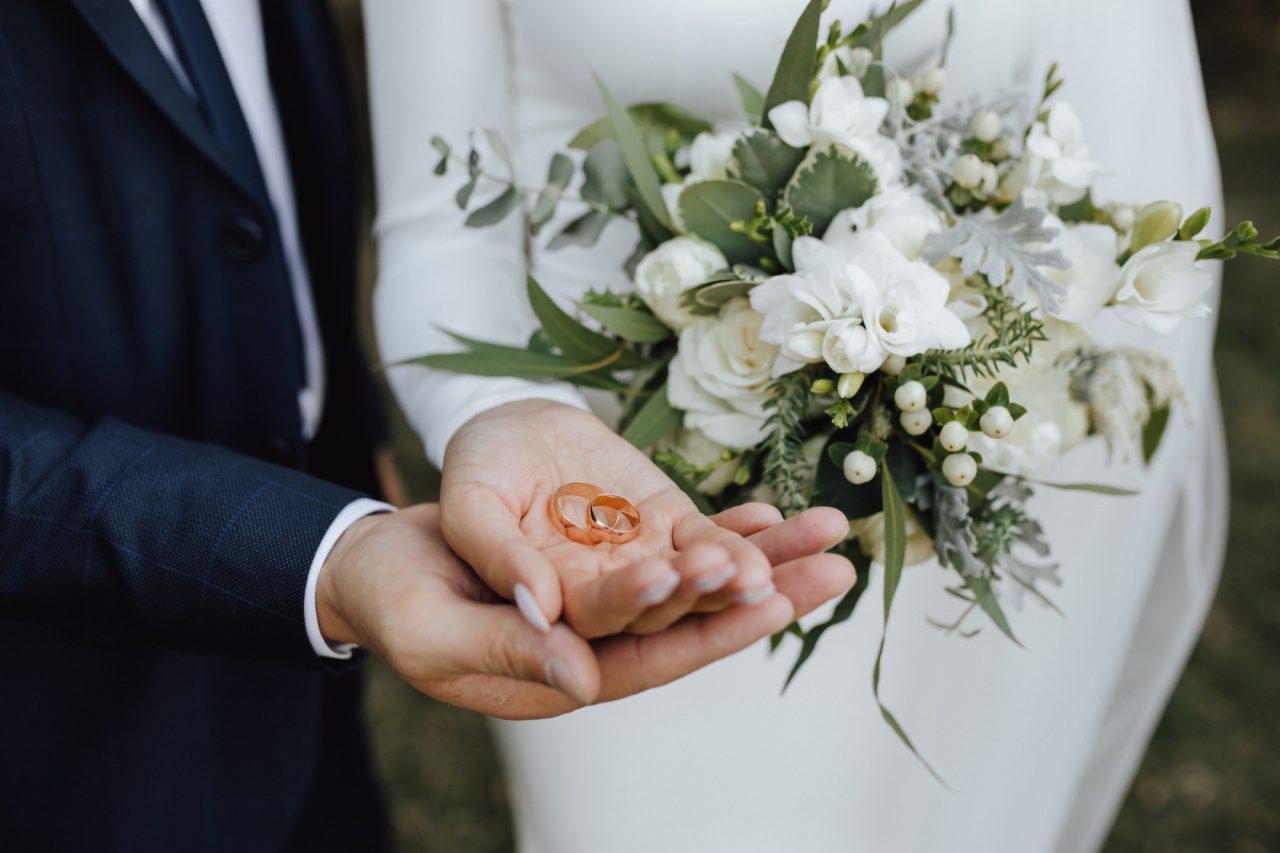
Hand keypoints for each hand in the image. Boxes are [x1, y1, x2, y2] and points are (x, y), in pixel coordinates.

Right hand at [316, 503, 853, 717]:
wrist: (386, 556)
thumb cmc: (399, 602)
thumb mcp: (437, 632)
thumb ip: (507, 649)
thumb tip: (580, 678)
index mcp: (567, 671)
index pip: (650, 656)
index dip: (705, 629)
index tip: (760, 596)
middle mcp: (605, 635)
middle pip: (697, 617)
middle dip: (764, 592)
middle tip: (833, 569)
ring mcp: (613, 586)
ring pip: (701, 575)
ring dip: (767, 555)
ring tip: (831, 531)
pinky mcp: (610, 547)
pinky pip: (677, 539)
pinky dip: (725, 525)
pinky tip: (771, 510)